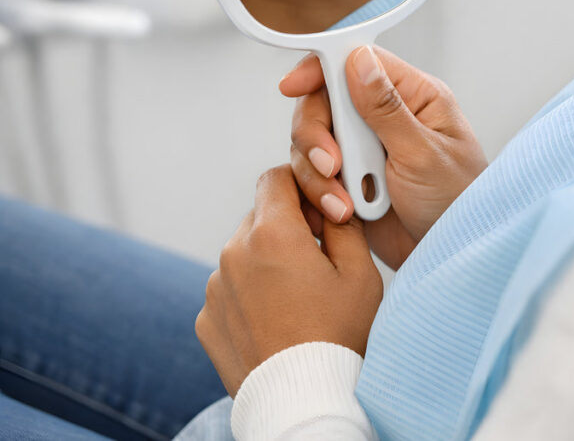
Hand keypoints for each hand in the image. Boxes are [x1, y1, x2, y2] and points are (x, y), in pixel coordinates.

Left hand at [195, 166, 382, 396]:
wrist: (304, 401)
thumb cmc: (339, 337)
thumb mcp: (361, 273)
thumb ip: (344, 225)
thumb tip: (330, 206)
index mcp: (273, 234)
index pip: (276, 179)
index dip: (301, 186)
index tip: (319, 209)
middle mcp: (233, 254)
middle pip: (259, 216)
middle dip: (287, 225)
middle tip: (317, 255)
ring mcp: (215, 289)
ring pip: (243, 253)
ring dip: (266, 260)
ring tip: (298, 297)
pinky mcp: (206, 319)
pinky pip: (229, 289)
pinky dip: (250, 294)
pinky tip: (278, 319)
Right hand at [280, 46, 487, 268]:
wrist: (454, 256)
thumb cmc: (459, 202)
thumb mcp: (423, 153)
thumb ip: (386, 108)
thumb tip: (358, 60)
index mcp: (414, 97)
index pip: (358, 63)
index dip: (321, 69)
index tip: (294, 86)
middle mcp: (385, 118)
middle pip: (324, 102)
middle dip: (317, 134)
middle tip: (332, 166)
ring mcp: (365, 150)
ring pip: (313, 142)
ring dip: (319, 173)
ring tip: (344, 204)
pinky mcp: (350, 182)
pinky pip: (314, 176)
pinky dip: (320, 194)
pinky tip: (341, 214)